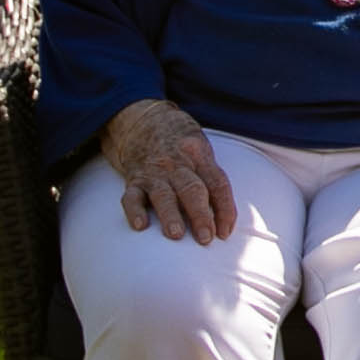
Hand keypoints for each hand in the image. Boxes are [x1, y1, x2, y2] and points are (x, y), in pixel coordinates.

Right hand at [104, 99, 234, 246]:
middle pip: (192, 189)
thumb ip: (212, 178)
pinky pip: (132, 196)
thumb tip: (226, 219)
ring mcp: (154, 172)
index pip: (217, 183)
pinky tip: (140, 225)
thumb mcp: (201, 150)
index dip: (225, 208)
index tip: (225, 233)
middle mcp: (177, 164)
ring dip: (170, 215)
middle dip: (200, 214)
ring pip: (163, 194)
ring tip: (175, 234)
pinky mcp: (134, 179)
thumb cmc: (179, 143)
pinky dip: (135, 210)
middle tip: (205, 238)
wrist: (142, 120)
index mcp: (199, 155)